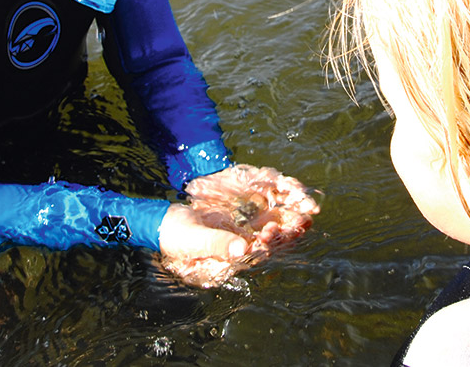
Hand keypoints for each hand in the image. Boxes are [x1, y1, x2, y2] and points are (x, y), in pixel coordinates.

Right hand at [160, 164, 320, 287]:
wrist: (163, 224)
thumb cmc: (174, 236)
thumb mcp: (193, 240)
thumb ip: (217, 244)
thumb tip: (242, 249)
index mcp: (227, 263)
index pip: (254, 256)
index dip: (267, 245)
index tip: (273, 231)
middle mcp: (238, 255)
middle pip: (268, 246)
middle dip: (286, 233)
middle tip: (303, 221)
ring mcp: (240, 241)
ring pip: (270, 234)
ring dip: (287, 224)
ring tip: (306, 214)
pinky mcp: (240, 228)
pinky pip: (263, 223)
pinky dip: (277, 214)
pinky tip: (290, 205)